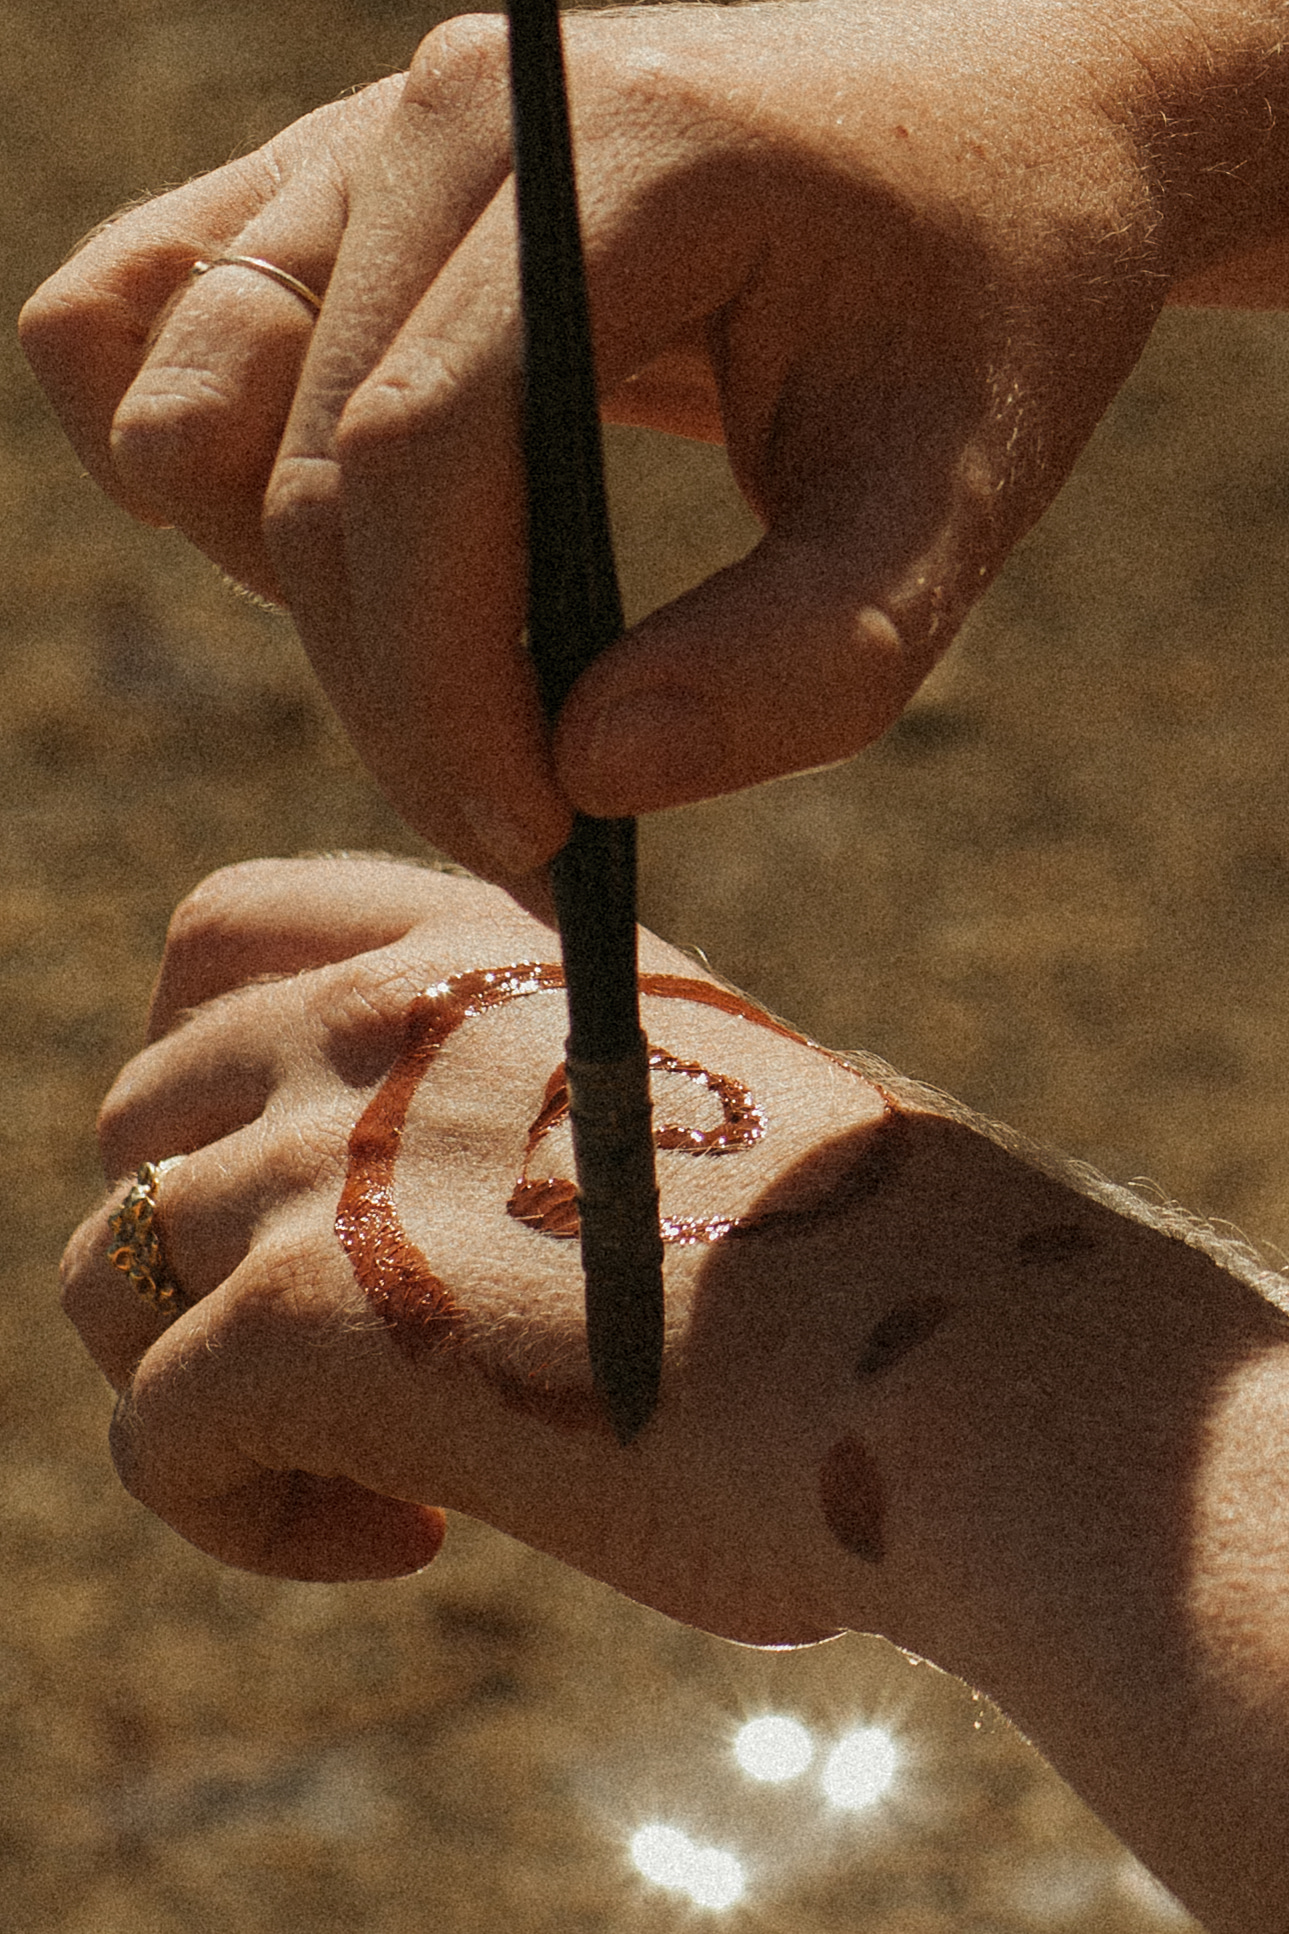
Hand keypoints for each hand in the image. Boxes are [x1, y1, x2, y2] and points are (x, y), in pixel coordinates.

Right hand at [24, 1, 1288, 879]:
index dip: (443, 686)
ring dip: (289, 593)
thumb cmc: (982, 301)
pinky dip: (193, 474)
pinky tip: (351, 555)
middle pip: (301, 468)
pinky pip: (124, 324)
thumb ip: (805, 660)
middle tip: (526, 812)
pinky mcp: (316, 182)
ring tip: (474, 657)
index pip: (423, 452)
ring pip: (187, 407)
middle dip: (394, 691)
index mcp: (621, 154)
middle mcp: (449, 114)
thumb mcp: (955, 496)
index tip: (532, 836)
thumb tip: (590, 778)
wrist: (978, 129)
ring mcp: (361, 133)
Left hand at [59, 854, 896, 1642]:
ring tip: (396, 1475)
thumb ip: (520, 1114)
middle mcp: (380, 1017)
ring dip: (214, 1390)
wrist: (956, 1371)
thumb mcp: (673, 1121)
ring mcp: (325, 1154)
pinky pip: (157, 1439)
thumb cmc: (871, 1279)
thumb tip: (417, 1237)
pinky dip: (246, 1515)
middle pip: (142, 1121)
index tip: (312, 1185)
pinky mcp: (293, 1318)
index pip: (221, 933)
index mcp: (483, 947)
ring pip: (109, 1275)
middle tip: (364, 1366)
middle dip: (211, 1252)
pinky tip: (404, 1540)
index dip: (212, 1064)